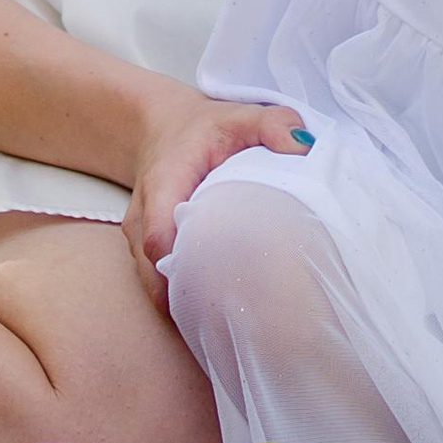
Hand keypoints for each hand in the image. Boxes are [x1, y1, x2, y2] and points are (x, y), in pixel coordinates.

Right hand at [122, 88, 313, 309]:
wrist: (162, 127)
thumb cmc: (206, 128)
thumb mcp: (240, 116)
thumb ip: (272, 124)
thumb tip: (303, 147)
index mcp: (163, 184)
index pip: (159, 238)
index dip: (184, 269)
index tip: (223, 288)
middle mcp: (143, 217)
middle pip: (154, 273)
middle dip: (189, 299)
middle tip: (237, 324)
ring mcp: (139, 238)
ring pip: (153, 284)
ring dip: (185, 305)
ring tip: (230, 326)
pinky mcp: (144, 252)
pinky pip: (157, 283)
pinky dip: (182, 300)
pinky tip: (216, 315)